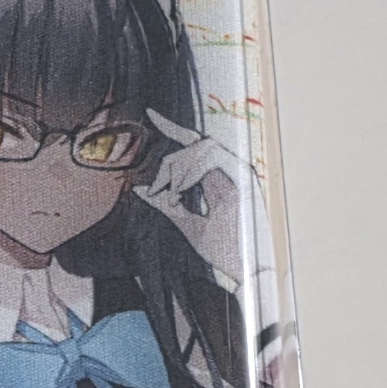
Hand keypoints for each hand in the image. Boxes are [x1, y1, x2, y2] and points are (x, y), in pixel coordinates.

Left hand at [134, 109, 267, 285]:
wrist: (245, 272)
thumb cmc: (223, 251)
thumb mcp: (185, 223)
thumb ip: (165, 204)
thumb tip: (140, 189)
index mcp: (218, 178)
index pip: (194, 145)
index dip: (172, 127)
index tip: (150, 114)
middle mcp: (230, 170)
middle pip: (193, 143)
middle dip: (169, 163)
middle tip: (158, 190)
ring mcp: (240, 172)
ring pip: (202, 145)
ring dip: (180, 167)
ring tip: (173, 194)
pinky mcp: (246, 178)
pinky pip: (214, 156)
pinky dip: (193, 169)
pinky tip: (183, 189)